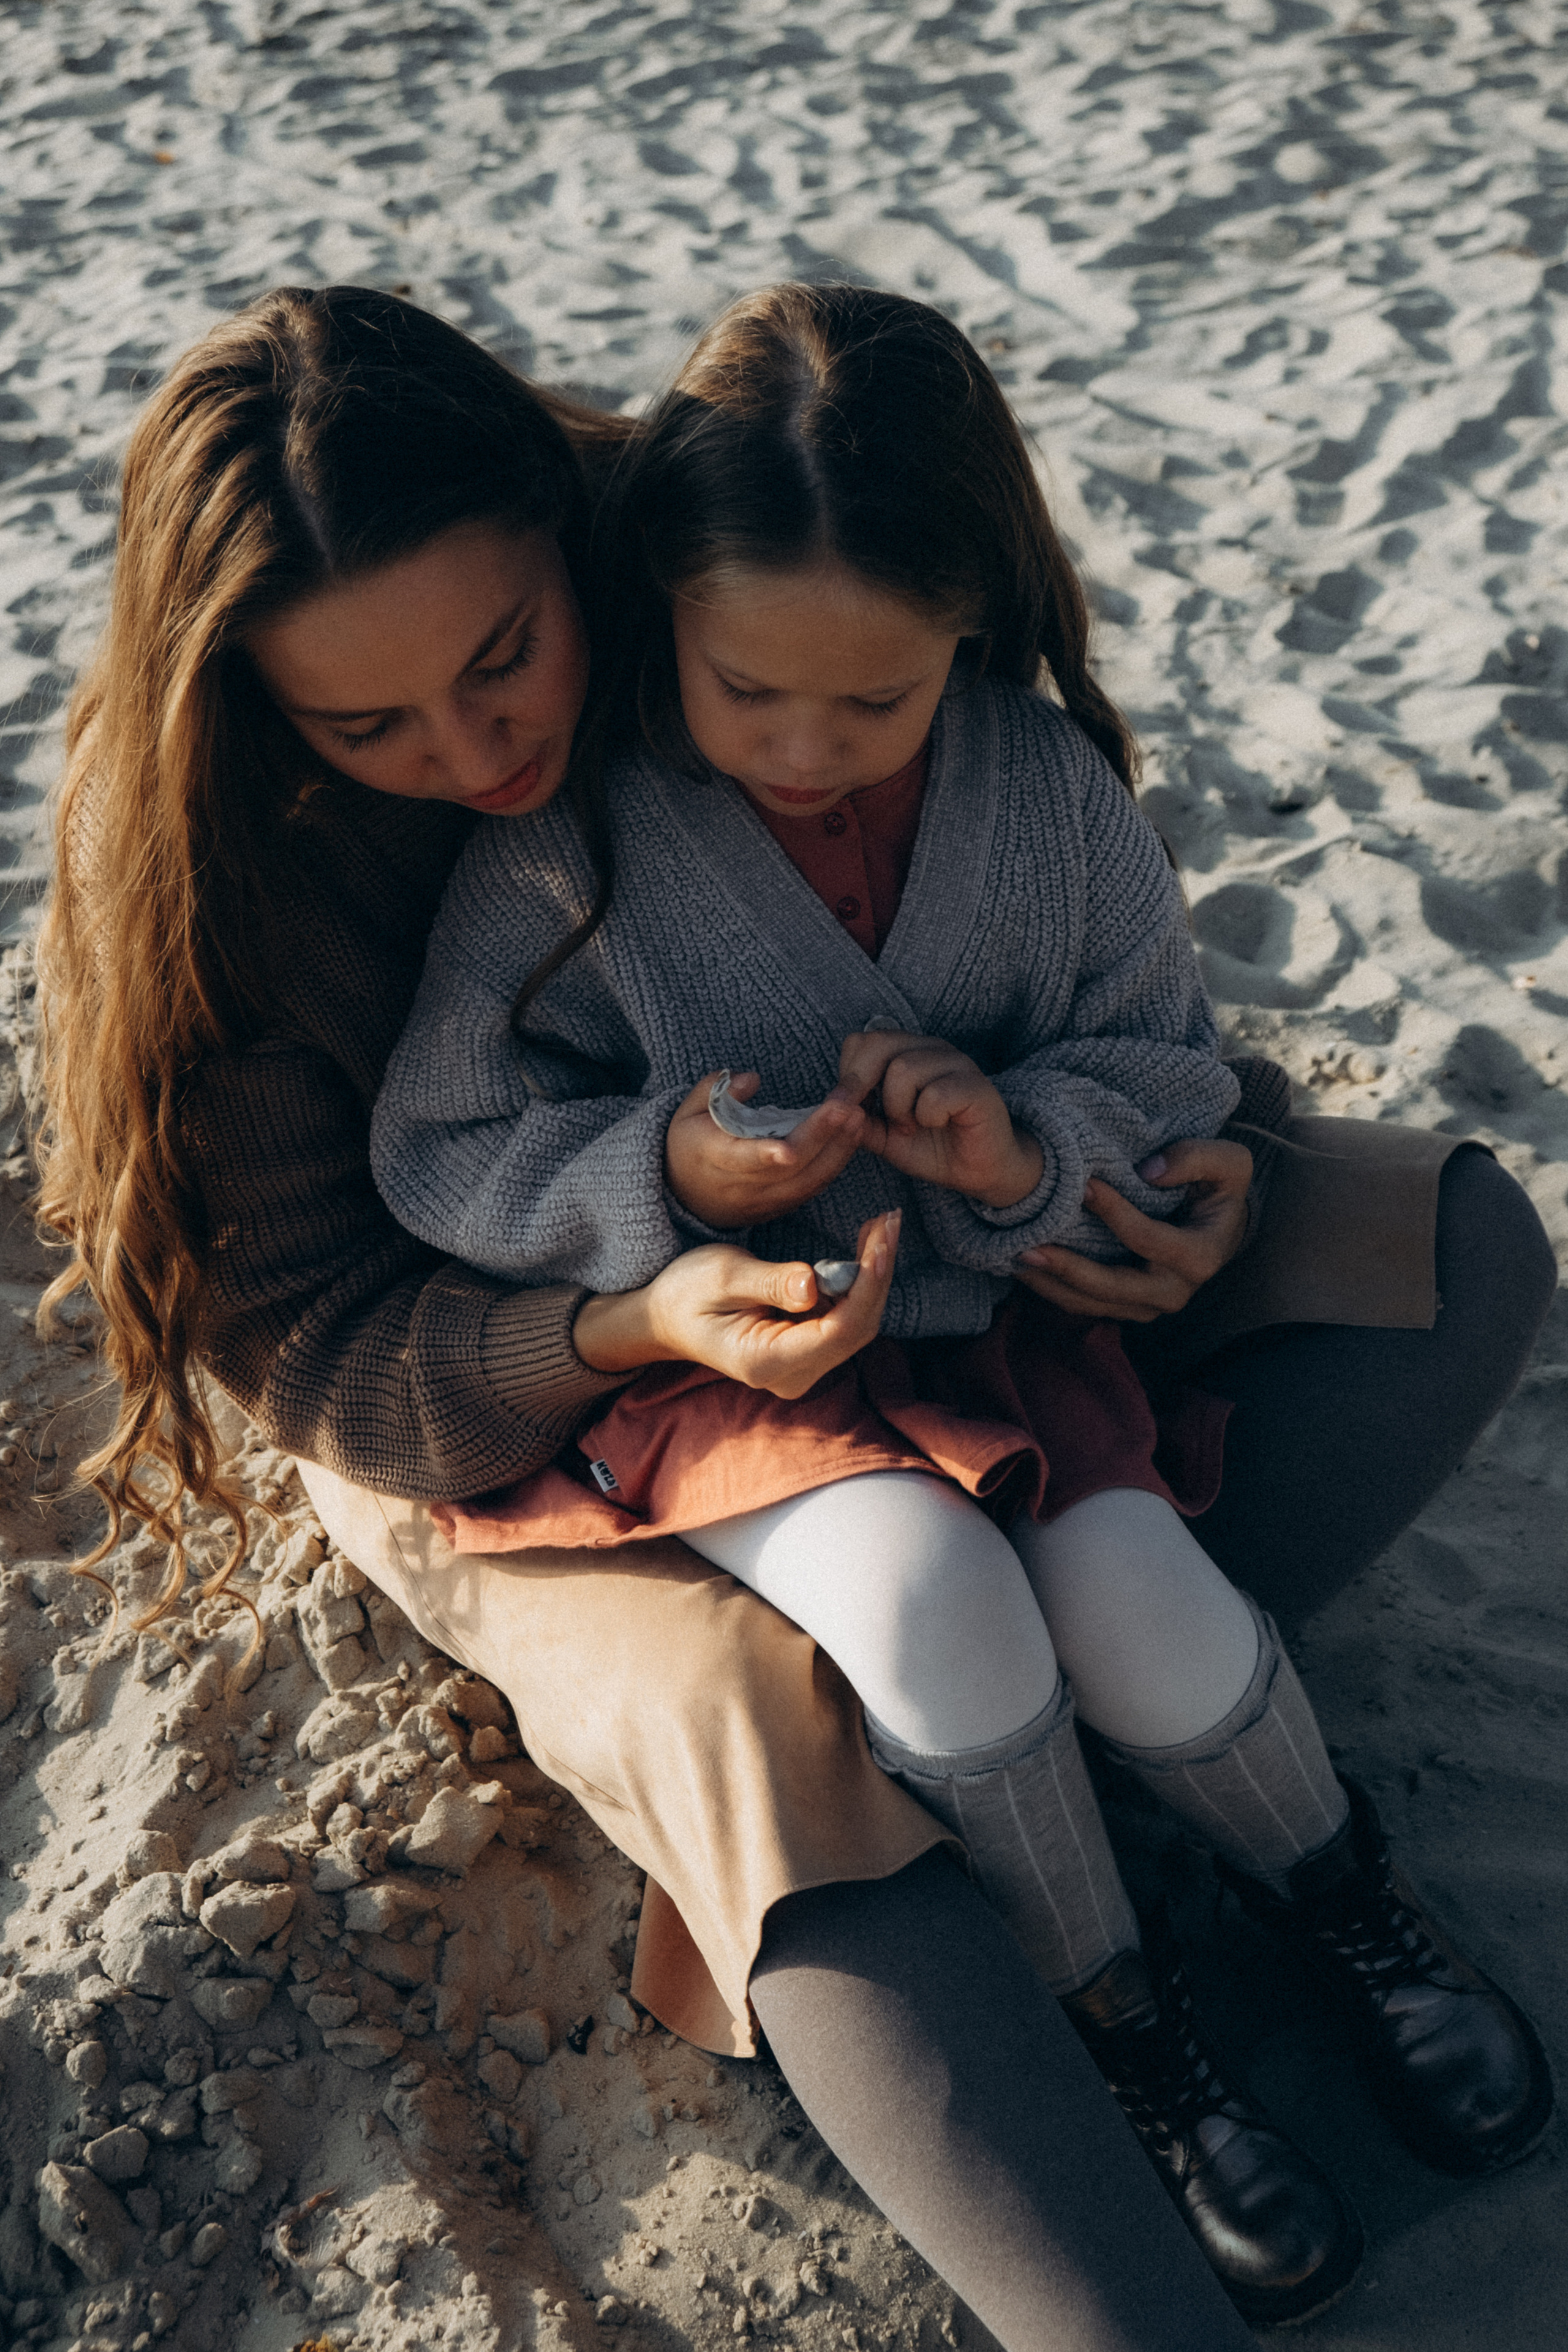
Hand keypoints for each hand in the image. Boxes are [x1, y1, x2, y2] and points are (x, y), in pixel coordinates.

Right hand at [572, 1212, 900, 1398]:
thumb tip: (814, 1284)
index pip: (839, 1331)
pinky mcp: (807, 1352)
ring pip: (857, 1324)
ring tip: (882, 1227)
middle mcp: (793, 1375)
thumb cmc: (687, 1292)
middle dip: (878, 1274)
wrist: (666, 1317)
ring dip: (872, 1275)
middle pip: (857, 1329)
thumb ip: (770, 1282)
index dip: (867, 1285)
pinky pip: (845, 1319)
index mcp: (768, 1362)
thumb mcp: (722, 1276)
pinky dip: (858, 1283)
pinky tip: (865, 1248)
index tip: (882, 1241)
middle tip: (889, 1222)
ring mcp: (802, 1368)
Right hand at [663, 1070, 866, 1229]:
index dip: (766, 1154)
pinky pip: (813, 1188)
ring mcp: (764, 1200)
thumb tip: (752, 1079)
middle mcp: (741, 1184)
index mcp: (713, 1158)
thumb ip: (715, 1089)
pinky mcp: (781, 1206)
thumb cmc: (688, 1144)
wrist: (684, 1195)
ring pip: (807, 1180)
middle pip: (788, 1168)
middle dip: (820, 1136)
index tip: (789, 1147)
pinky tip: (852, 1138)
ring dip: (837, 1149)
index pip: (744, 1159)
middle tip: (847, 1107)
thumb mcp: (687, 1110)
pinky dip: (835, 1164)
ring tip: (858, 1118)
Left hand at [839, 1029, 1043, 1207]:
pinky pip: (935, 1094)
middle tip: (872, 1117)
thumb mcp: (885, 1138)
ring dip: (898, 1107)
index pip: (862, 1041)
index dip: (848, 1074)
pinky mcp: (976, 1087)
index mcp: (907, 1054)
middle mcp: (931, 1050)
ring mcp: (956, 1064)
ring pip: (904, 1068)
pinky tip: (937, 1125)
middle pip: (878, 1043)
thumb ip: (860, 1121)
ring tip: (911, 1126)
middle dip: (862, 1085)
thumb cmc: (934, 1147)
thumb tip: (832, 1109)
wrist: (980, 1169)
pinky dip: (927, 1116)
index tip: (854, 1108)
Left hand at [1012, 1138, 1253, 1322]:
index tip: (1083, 1185)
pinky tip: (1025, 1267)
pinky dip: (1055, 1289)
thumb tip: (1149, 1171)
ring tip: (1016, 1258)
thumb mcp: (1229, 1162)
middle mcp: (1174, 1291)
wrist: (1220, 1225)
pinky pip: (1086, 1305)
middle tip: (1028, 1247)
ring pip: (1093, 1304)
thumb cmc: (1220, 1189)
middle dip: (1069, 1269)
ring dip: (1052, 1284)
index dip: (1115, 1214)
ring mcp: (1148, 1306)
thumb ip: (1197, 1157)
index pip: (1148, 1238)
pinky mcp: (1127, 1308)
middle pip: (1113, 1287)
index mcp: (1201, 1257)